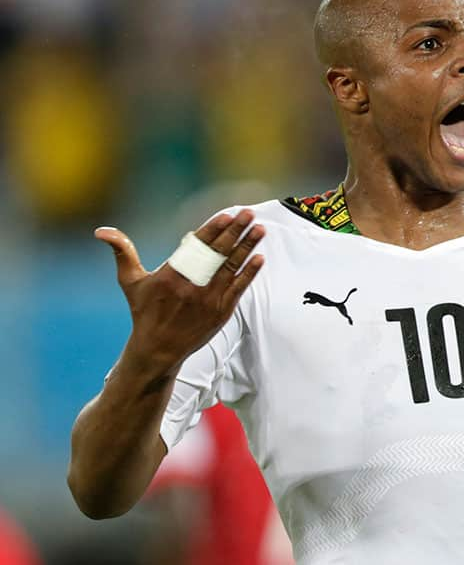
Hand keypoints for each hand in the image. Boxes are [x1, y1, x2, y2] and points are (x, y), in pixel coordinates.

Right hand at [96, 210, 265, 372]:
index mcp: (171, 276)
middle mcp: (191, 286)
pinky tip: (260, 257)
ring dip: (248, 247)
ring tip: (260, 229)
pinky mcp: (221, 312)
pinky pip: (239, 288)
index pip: (197, 247)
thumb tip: (102, 231)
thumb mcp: (130, 282)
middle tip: (250, 213)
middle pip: (219, 253)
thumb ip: (122, 253)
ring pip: (232, 267)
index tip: (227, 214)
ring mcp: (209, 299)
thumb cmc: (144, 312)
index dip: (214, 229)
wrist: (158, 350)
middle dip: (236, 231)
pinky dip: (250, 273)